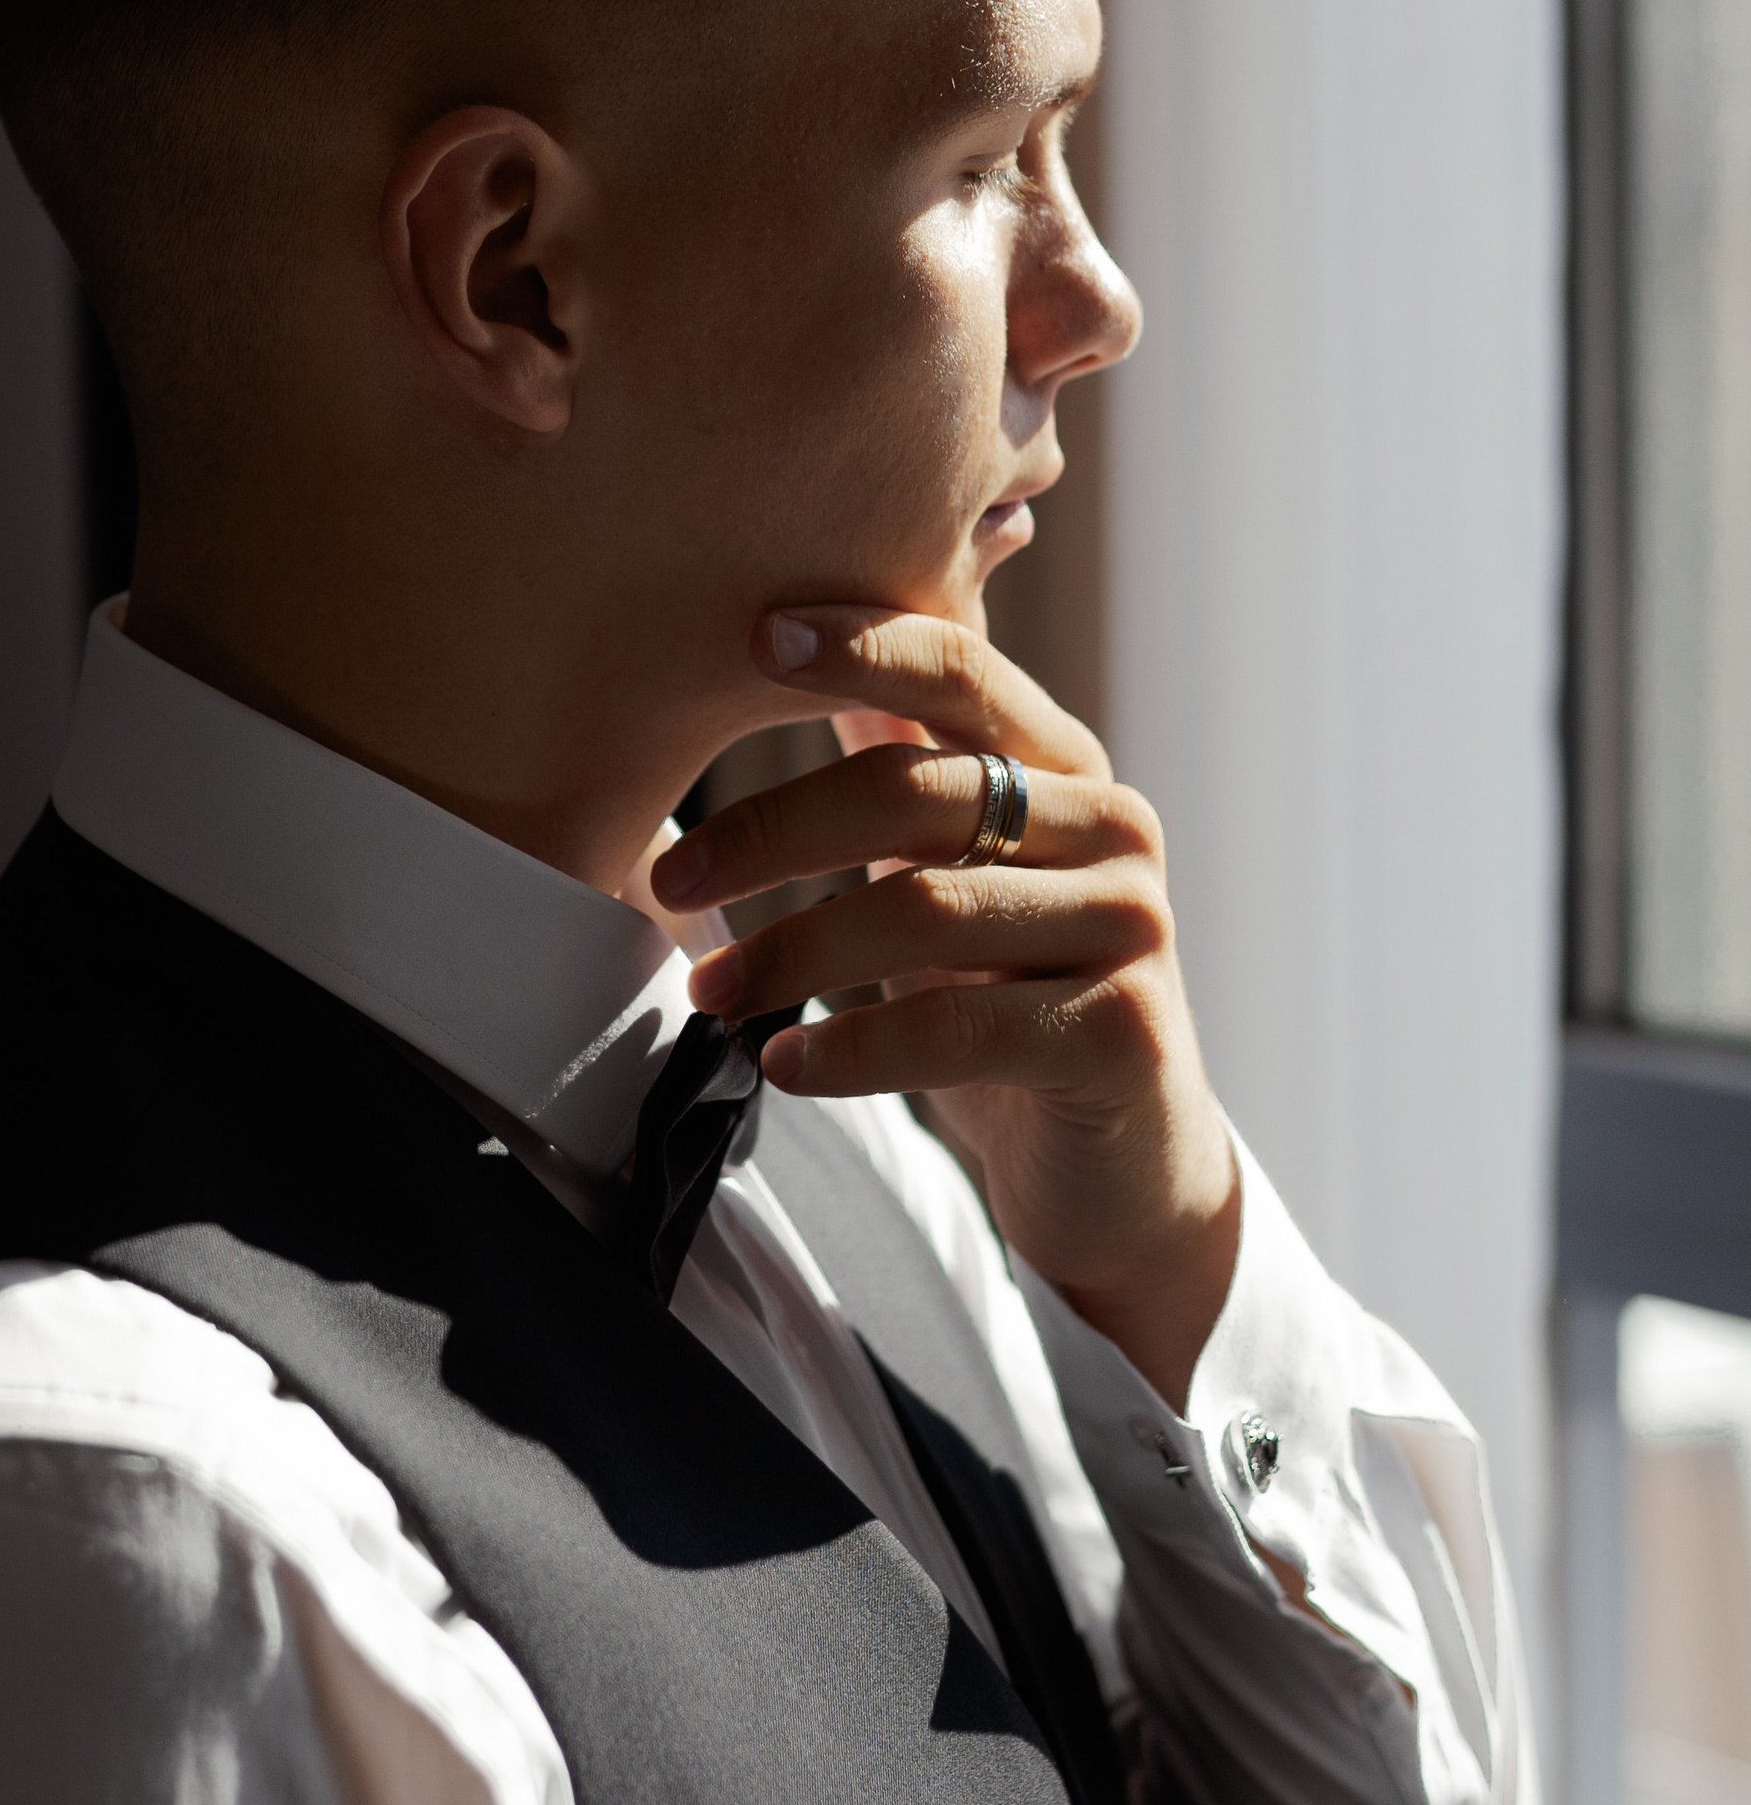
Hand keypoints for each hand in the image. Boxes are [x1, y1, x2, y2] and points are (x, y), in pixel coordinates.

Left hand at [651, 607, 1239, 1412]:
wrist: (1125, 1171)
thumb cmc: (1013, 1002)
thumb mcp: (960, 871)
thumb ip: (905, 761)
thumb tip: (790, 636)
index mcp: (1067, 768)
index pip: (961, 669)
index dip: (863, 643)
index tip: (755, 634)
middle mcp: (1115, 827)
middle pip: (916, 790)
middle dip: (773, 832)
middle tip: (671, 880)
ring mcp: (1131, 928)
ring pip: (924, 910)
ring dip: (791, 953)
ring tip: (709, 993)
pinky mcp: (1124, 1033)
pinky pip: (956, 1025)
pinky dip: (853, 1046)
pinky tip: (784, 1063)